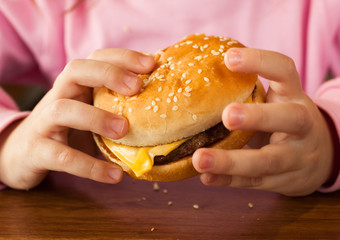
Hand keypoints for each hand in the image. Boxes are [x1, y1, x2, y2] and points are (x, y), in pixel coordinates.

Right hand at [0, 49, 154, 189]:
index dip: (122, 57)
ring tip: (124, 130)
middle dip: (107, 74)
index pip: (96, 58)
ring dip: (96, 117)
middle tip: (136, 87)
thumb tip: (161, 105)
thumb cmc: (67, 130)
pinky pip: (62, 157)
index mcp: (75, 85)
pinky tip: (115, 175)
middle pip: (75, 70)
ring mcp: (44, 123)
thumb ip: (115, 105)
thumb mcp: (90, 111)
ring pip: (63, 110)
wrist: (23, 153)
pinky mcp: (37, 151)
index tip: (151, 63)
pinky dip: (90, 166)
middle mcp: (58, 96)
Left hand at [192, 48, 333, 195]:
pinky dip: (228, 180)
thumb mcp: (278, 100)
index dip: (261, 62)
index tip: (229, 57)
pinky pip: (255, 182)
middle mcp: (301, 125)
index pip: (285, 71)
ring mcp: (295, 156)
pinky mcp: (284, 180)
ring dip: (232, 161)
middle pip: (289, 119)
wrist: (321, 157)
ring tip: (200, 158)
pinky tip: (206, 177)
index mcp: (295, 96)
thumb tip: (198, 74)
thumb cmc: (285, 120)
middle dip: (258, 117)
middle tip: (227, 115)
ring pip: (268, 160)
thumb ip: (250, 91)